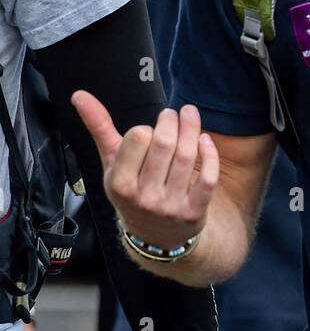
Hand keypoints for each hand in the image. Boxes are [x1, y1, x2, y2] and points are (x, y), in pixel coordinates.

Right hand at [71, 93, 217, 249]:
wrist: (154, 235)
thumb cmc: (131, 190)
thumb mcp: (111, 164)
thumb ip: (99, 128)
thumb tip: (79, 95)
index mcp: (120, 183)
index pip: (137, 138)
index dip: (146, 129)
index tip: (149, 130)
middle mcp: (144, 196)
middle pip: (165, 144)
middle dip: (172, 121)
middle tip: (173, 113)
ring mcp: (170, 205)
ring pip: (186, 157)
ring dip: (192, 128)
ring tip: (190, 114)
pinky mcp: (194, 210)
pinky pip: (208, 177)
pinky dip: (209, 154)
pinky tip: (205, 140)